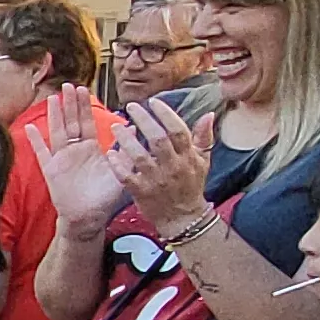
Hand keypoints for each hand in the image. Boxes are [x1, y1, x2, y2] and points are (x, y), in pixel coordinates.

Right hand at [38, 99, 128, 236]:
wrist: (88, 218)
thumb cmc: (104, 198)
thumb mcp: (119, 172)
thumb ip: (125, 150)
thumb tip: (133, 128)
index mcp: (91, 149)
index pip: (86, 122)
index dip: (84, 106)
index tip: (83, 89)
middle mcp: (75, 150)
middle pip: (71, 122)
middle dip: (69, 104)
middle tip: (68, 85)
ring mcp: (61, 159)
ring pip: (56, 132)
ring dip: (54, 115)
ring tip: (52, 98)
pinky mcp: (50, 170)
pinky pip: (41, 153)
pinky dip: (35, 140)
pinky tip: (30, 128)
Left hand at [111, 97, 217, 238]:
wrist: (183, 218)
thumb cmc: (191, 185)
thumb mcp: (203, 161)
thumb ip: (204, 137)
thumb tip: (209, 114)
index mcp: (187, 157)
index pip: (178, 130)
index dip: (165, 114)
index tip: (153, 101)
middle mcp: (172, 167)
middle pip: (158, 139)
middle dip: (144, 120)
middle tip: (131, 107)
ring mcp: (156, 180)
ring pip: (139, 156)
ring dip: (126, 140)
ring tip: (115, 126)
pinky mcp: (141, 192)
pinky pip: (126, 176)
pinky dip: (117, 164)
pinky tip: (109, 153)